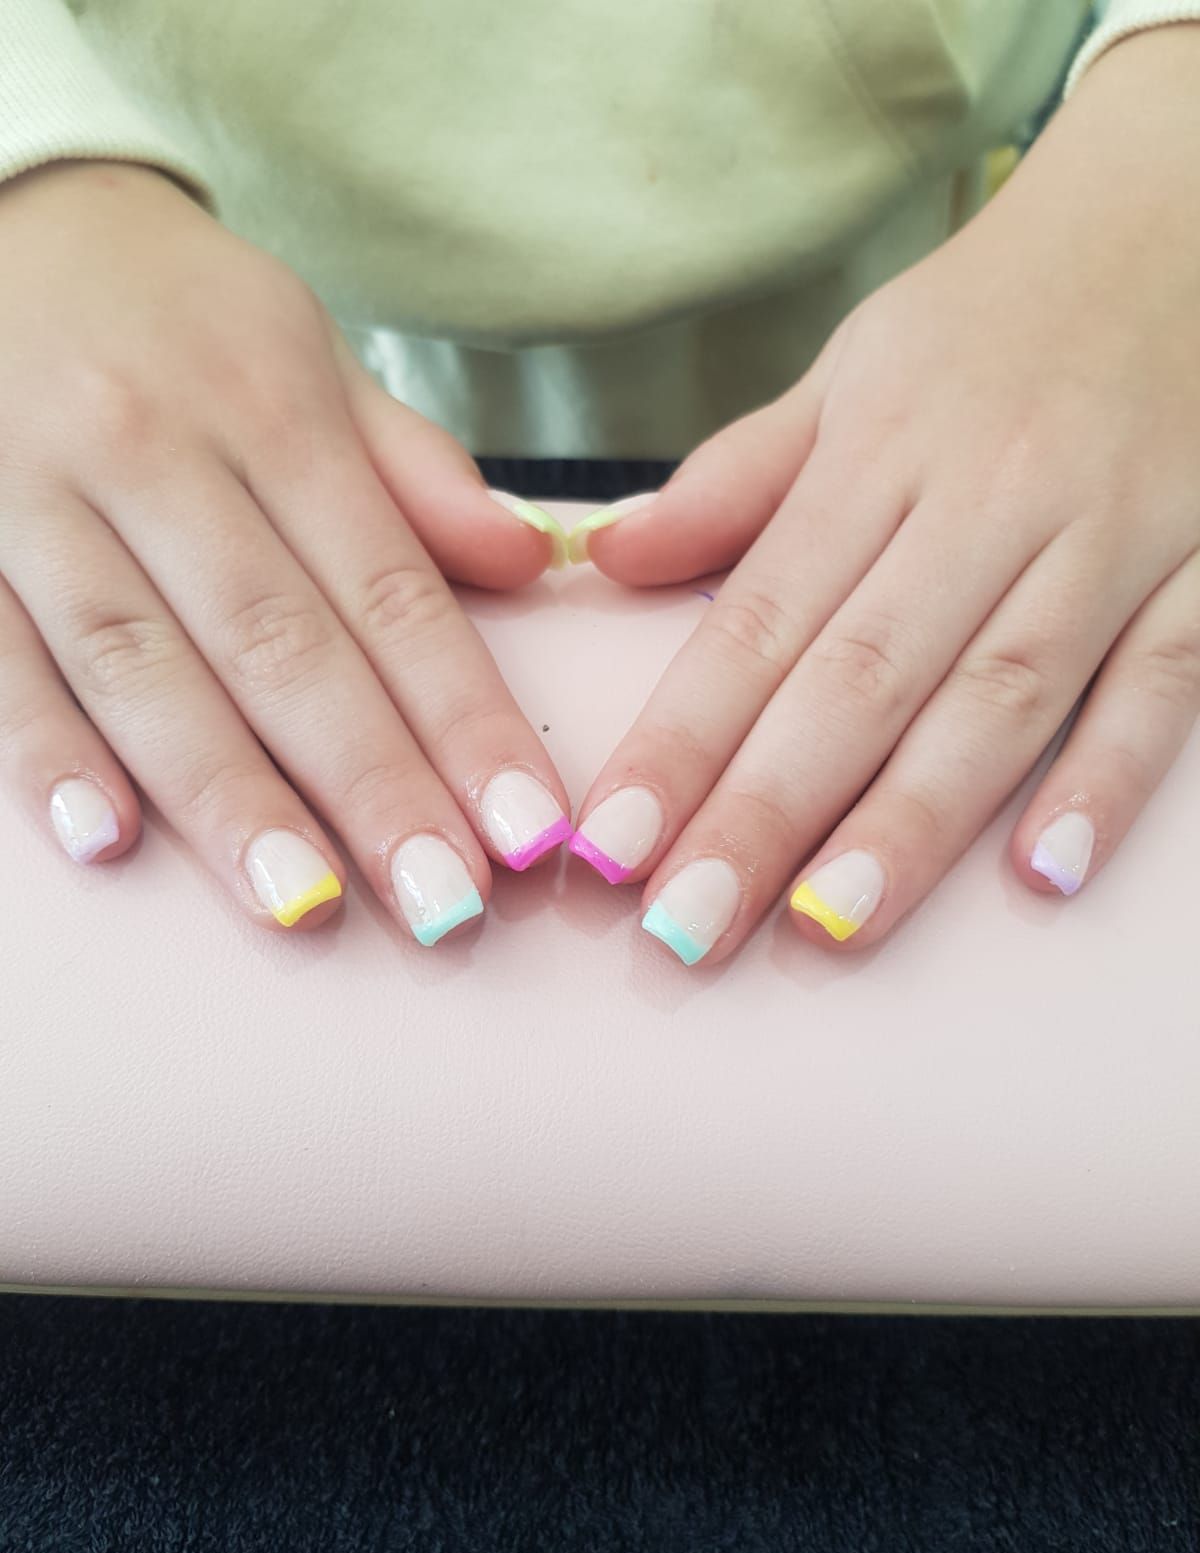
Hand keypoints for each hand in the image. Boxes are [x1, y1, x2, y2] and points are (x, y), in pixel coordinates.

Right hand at [0, 162, 571, 944]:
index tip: (526, 828)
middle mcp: (155, 453)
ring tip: (304, 905)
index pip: (388, 589)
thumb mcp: (311, 356)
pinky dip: (44, 751)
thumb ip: (416, 471)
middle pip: (277, 643)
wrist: (5, 220)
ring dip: (225, 795)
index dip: (463, 715)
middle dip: (367, 784)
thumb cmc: (185, 320)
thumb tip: (534, 562)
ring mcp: (37, 499)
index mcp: (270, 407)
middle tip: (443, 904)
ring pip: (143, 665)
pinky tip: (105, 841)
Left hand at [568, 26, 1199, 964]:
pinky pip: (1163, 681)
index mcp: (880, 453)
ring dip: (913, 821)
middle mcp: (986, 500)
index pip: (757, 622)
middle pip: (862, 678)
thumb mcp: (850, 371)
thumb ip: (736, 480)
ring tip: (827, 927)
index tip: (610, 848)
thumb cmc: (993, 318)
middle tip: (687, 928)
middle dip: (767, 810)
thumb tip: (608, 561)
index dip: (679, 742)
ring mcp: (1105, 536)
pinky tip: (1043, 873)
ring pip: (1000, 695)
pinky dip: (1108, 775)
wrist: (1180, 219)